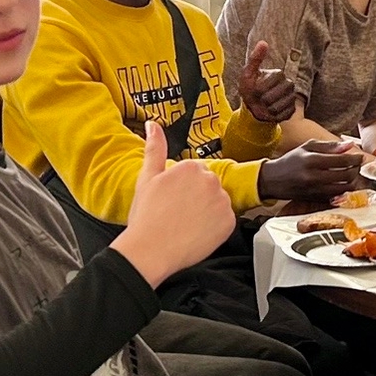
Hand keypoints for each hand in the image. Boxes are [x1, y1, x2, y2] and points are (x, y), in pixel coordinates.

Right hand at [113, 121, 237, 286]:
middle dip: (196, 196)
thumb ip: (154, 147)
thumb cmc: (147, 218)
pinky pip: (225, 220)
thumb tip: (153, 125)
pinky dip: (214, 226)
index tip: (172, 199)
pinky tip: (196, 231)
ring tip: (186, 223)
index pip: (194, 173)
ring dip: (207, 210)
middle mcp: (211, 181)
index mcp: (191, 167)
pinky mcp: (229, 222)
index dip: (182, 188)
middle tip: (178, 211)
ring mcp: (222, 201)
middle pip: (208, 185)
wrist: (151, 250)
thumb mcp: (147, 178)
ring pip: (217, 202)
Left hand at [236, 39, 301, 122]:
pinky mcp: (292, 111)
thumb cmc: (250, 89)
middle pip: (271, 97)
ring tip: (264, 106)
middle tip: (259, 99)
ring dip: (265, 110)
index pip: (266, 85)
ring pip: (276, 108)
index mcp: (279, 74)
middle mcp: (289, 85)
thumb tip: (263, 42)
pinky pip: (281, 116)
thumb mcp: (248, 73)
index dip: (257, 90)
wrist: (254, 107)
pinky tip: (270, 113)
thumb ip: (255, 58)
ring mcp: (292, 98)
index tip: (255, 90)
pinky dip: (272, 117)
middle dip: (261, 101)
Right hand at [257, 141, 364, 203]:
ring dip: (353, 181)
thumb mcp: (307, 147)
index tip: (360, 156)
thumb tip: (349, 145)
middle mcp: (314, 177)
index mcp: (312, 161)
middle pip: (346, 175)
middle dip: (356, 169)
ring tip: (352, 173)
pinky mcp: (316, 200)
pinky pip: (337, 196)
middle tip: (357, 165)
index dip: (355, 158)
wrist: (273, 180)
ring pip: (344, 188)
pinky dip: (345, 190)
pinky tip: (343, 183)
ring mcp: (315, 191)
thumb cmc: (291, 160)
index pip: (342, 160)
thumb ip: (329, 146)